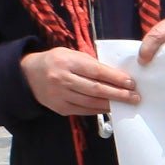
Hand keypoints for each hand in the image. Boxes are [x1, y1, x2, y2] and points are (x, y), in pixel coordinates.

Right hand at [21, 48, 135, 117]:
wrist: (29, 75)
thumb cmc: (57, 61)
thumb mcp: (72, 55)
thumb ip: (91, 64)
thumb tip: (117, 76)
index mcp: (66, 62)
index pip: (96, 72)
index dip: (116, 78)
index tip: (131, 83)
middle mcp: (62, 79)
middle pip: (96, 89)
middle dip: (119, 94)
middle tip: (135, 97)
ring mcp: (59, 96)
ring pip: (91, 102)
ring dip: (111, 104)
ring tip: (127, 103)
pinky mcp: (60, 108)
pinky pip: (84, 110)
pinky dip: (99, 109)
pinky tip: (110, 107)